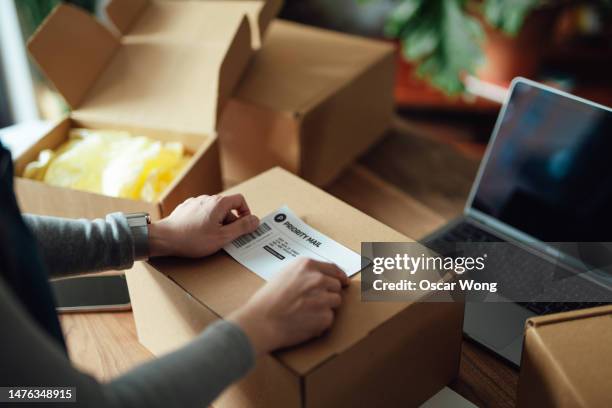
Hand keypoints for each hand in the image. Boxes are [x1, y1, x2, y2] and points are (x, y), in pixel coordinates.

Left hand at [147, 194, 258, 257]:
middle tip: (226, 238)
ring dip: (217, 223)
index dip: (246, 213)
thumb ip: (242, 228)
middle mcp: (207, 198)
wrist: (164, 238)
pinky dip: (205, 222)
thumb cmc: (192, 239)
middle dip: (230, 222)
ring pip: (214, 211)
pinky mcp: (185, 208)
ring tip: (210, 239)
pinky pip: (202, 213)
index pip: (240, 200)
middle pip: (227, 207)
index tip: (244, 226)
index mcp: (219, 203)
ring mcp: (195, 202)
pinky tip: (198, 235)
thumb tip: (256, 221)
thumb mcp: (223, 237)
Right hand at [229, 258, 349, 355]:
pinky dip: (320, 323)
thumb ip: (303, 274)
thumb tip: (320, 277)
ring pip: (335, 302)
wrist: (261, 322)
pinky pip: (329, 319)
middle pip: (336, 286)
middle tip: (313, 303)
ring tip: (306, 313)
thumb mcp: (283, 275)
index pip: (333, 269)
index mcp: (306, 265)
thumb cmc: (266, 301)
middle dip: (328, 294)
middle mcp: (317, 279)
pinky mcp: (325, 316)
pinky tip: (304, 323)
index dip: (339, 276)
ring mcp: (323, 297)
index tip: (342, 281)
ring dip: (325, 308)